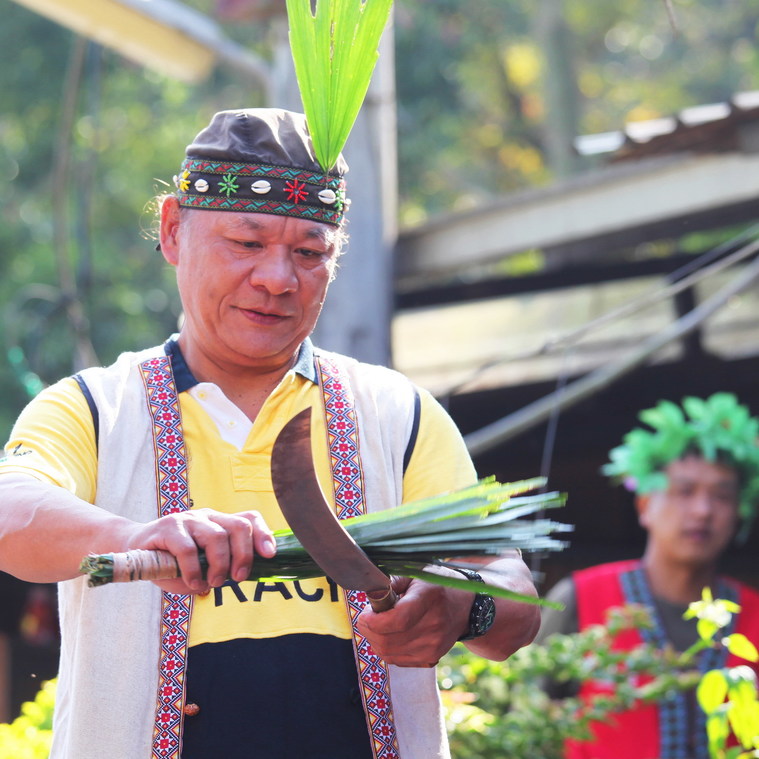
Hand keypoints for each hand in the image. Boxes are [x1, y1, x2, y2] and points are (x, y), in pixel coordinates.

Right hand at [125, 508, 275, 594]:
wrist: (134, 550)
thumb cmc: (173, 562)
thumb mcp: (202, 567)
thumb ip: (221, 568)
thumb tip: (241, 576)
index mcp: (220, 522)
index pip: (249, 519)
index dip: (263, 535)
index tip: (269, 556)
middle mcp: (207, 516)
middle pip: (238, 527)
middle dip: (244, 555)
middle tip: (237, 578)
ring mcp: (188, 519)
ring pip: (216, 536)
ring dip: (219, 565)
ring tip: (212, 583)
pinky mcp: (168, 527)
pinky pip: (188, 548)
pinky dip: (193, 570)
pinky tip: (193, 583)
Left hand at [354, 575, 471, 667]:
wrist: (464, 607)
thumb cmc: (436, 586)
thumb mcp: (417, 574)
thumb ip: (392, 582)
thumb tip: (372, 591)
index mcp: (430, 598)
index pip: (398, 620)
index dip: (374, 621)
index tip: (365, 614)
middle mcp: (434, 626)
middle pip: (388, 641)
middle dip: (369, 631)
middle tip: (368, 617)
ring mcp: (433, 646)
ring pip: (388, 653)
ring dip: (375, 640)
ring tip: (379, 624)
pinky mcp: (430, 658)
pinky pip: (396, 660)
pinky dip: (386, 649)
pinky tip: (390, 635)